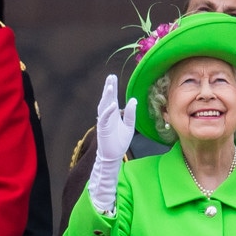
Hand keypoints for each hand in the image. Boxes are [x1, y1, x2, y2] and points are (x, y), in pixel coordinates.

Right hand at [88, 75, 135, 213]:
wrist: (113, 157)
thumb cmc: (119, 142)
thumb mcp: (129, 126)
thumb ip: (130, 114)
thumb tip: (132, 100)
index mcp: (113, 114)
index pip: (112, 98)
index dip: (112, 88)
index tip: (112, 77)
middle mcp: (107, 116)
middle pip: (106, 99)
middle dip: (108, 88)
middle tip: (110, 77)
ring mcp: (104, 122)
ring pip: (103, 107)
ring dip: (106, 97)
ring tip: (109, 86)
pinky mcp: (102, 130)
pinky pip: (104, 119)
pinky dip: (108, 111)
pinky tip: (112, 105)